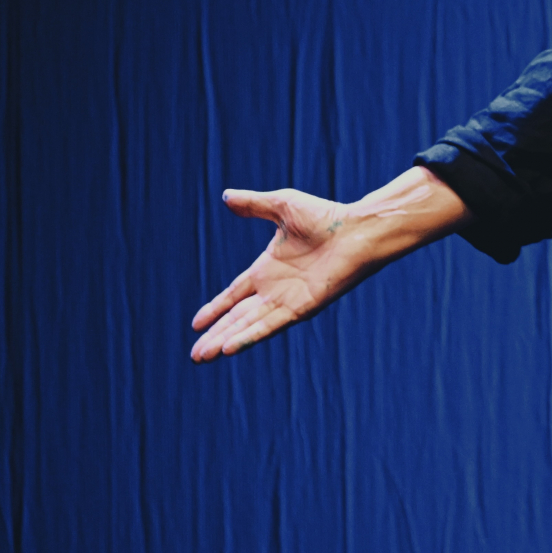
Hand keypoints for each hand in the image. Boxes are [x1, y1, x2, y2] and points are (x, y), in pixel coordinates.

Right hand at [190, 166, 470, 361]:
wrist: (357, 230)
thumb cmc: (327, 217)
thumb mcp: (282, 206)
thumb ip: (253, 205)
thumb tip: (226, 196)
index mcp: (268, 268)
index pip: (234, 294)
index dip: (216, 309)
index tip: (196, 324)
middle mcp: (276, 288)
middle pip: (238, 317)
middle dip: (215, 334)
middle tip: (194, 355)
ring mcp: (288, 300)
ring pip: (249, 325)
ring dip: (225, 340)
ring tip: (202, 357)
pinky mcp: (302, 307)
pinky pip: (270, 325)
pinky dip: (249, 336)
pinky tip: (228, 349)